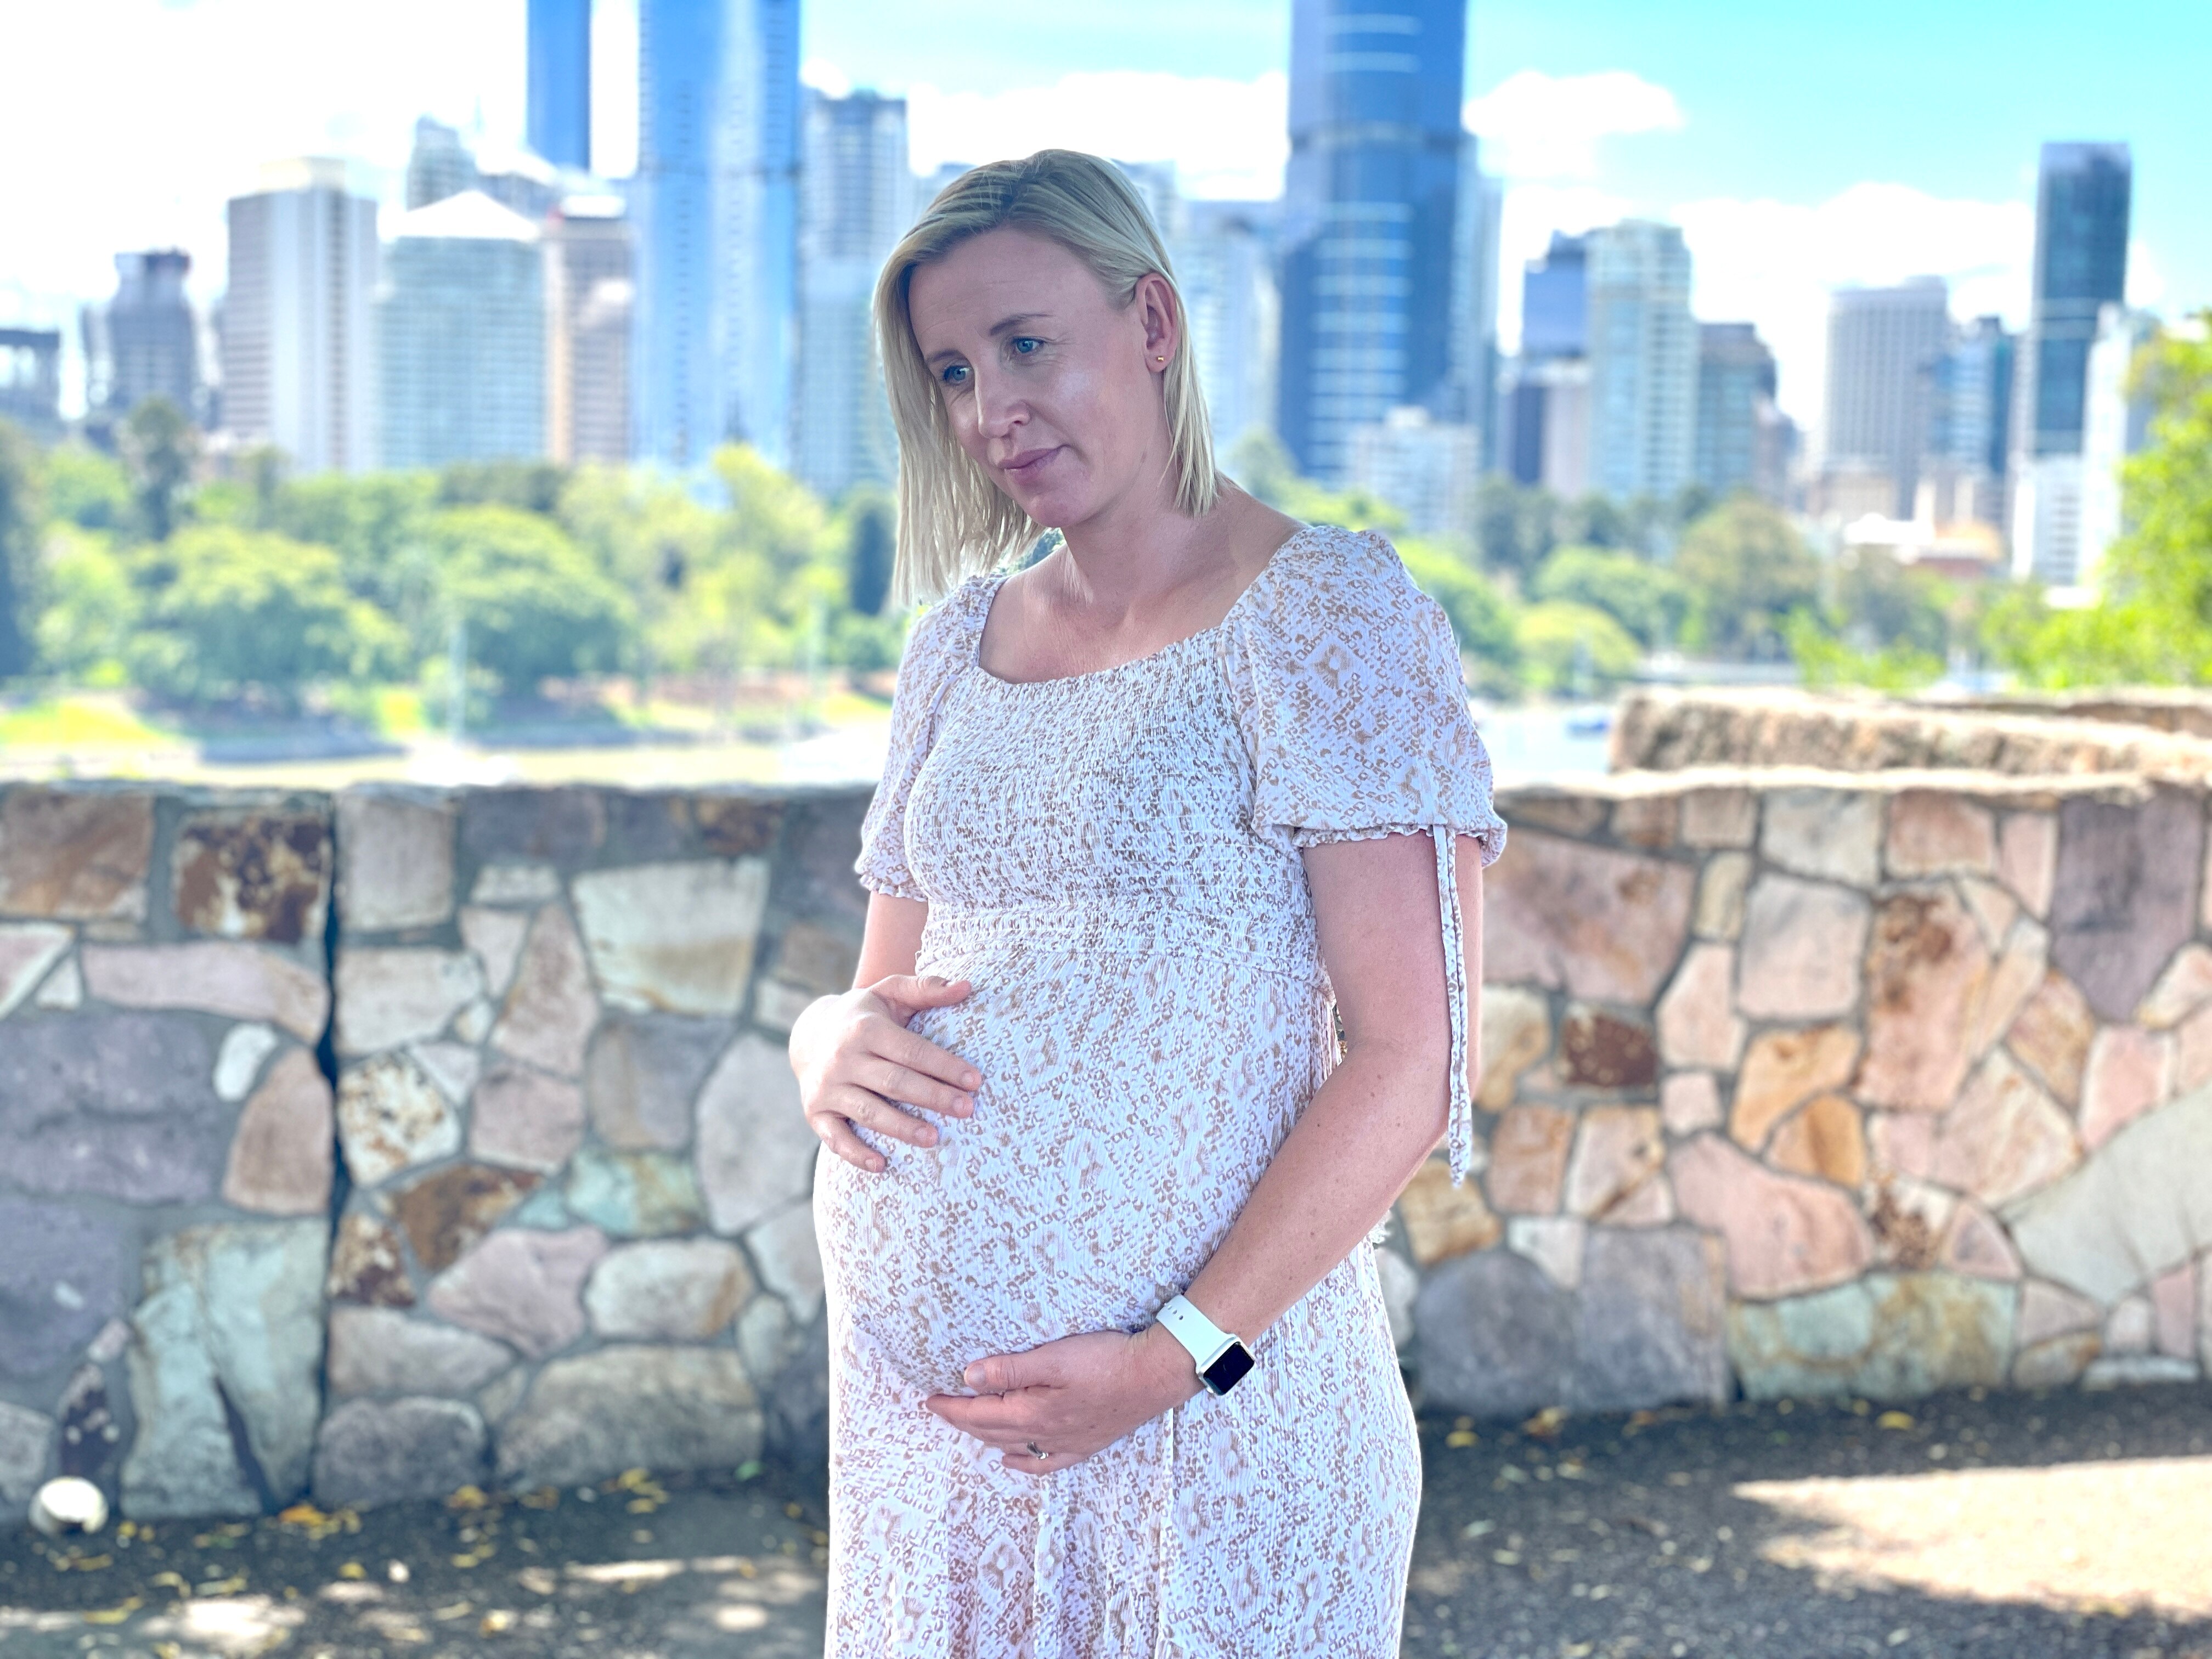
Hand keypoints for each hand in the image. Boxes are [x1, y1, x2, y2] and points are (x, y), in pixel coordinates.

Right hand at [789, 974, 981, 1172]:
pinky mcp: (815, 1112)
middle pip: (895, 1082)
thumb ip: (927, 988)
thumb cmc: (865, 1015)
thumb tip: (968, 986)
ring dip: (902, 1127)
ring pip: (869, 1111)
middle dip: (933, 1097)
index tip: (975, 1081)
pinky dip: (856, 1153)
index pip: (912, 1050)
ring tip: (934, 1138)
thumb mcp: (890, 992)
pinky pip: (836, 1138)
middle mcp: (843, 1058)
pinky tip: (881, 1165)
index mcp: (865, 1028)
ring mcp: (827, 1087)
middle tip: (967, 1110)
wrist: (810, 1034)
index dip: (944, 1066)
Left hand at [925, 1325, 1202, 1474]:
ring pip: (1013, 1446)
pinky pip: (1044, 1462)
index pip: (980, 1413)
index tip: (929, 1400)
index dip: (952, 1408)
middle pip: (991, 1432)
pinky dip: (1022, 1462)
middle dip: (962, 1421)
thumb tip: (968, 1379)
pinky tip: (1012, 1460)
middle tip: (939, 1409)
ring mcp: (1065, 1443)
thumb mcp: (1053, 1357)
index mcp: (1032, 1413)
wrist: (1155, 1376)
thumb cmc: (1106, 1361)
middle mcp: (1044, 1435)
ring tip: (967, 1427)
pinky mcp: (1085, 1443)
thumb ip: (1010, 1369)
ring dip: (986, 1438)